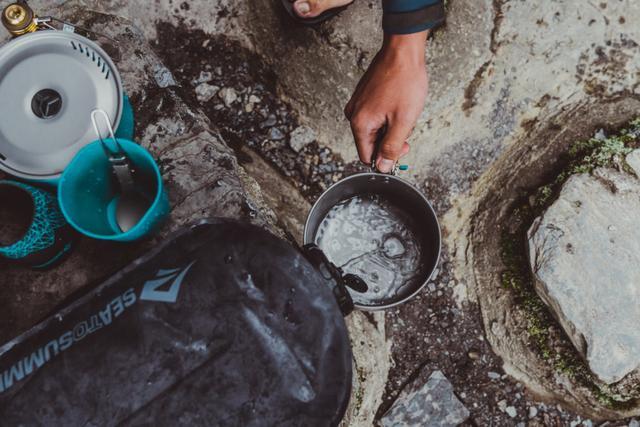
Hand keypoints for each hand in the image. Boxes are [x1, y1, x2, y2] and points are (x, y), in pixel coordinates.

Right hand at [344, 31, 428, 172]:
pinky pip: (374, 117)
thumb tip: (383, 166)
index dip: (386, 157)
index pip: (367, 157)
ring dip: (390, 127)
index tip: (402, 146)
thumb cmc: (404, 81)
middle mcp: (353, 114)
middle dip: (390, 140)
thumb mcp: (403, 121)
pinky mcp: (363, 97)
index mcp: (359, 123)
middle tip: (406, 127)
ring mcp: (357, 104)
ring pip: (374, 130)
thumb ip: (392, 147)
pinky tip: (398, 104)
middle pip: (370, 143)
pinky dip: (387, 116)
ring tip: (403, 111)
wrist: (402, 51)